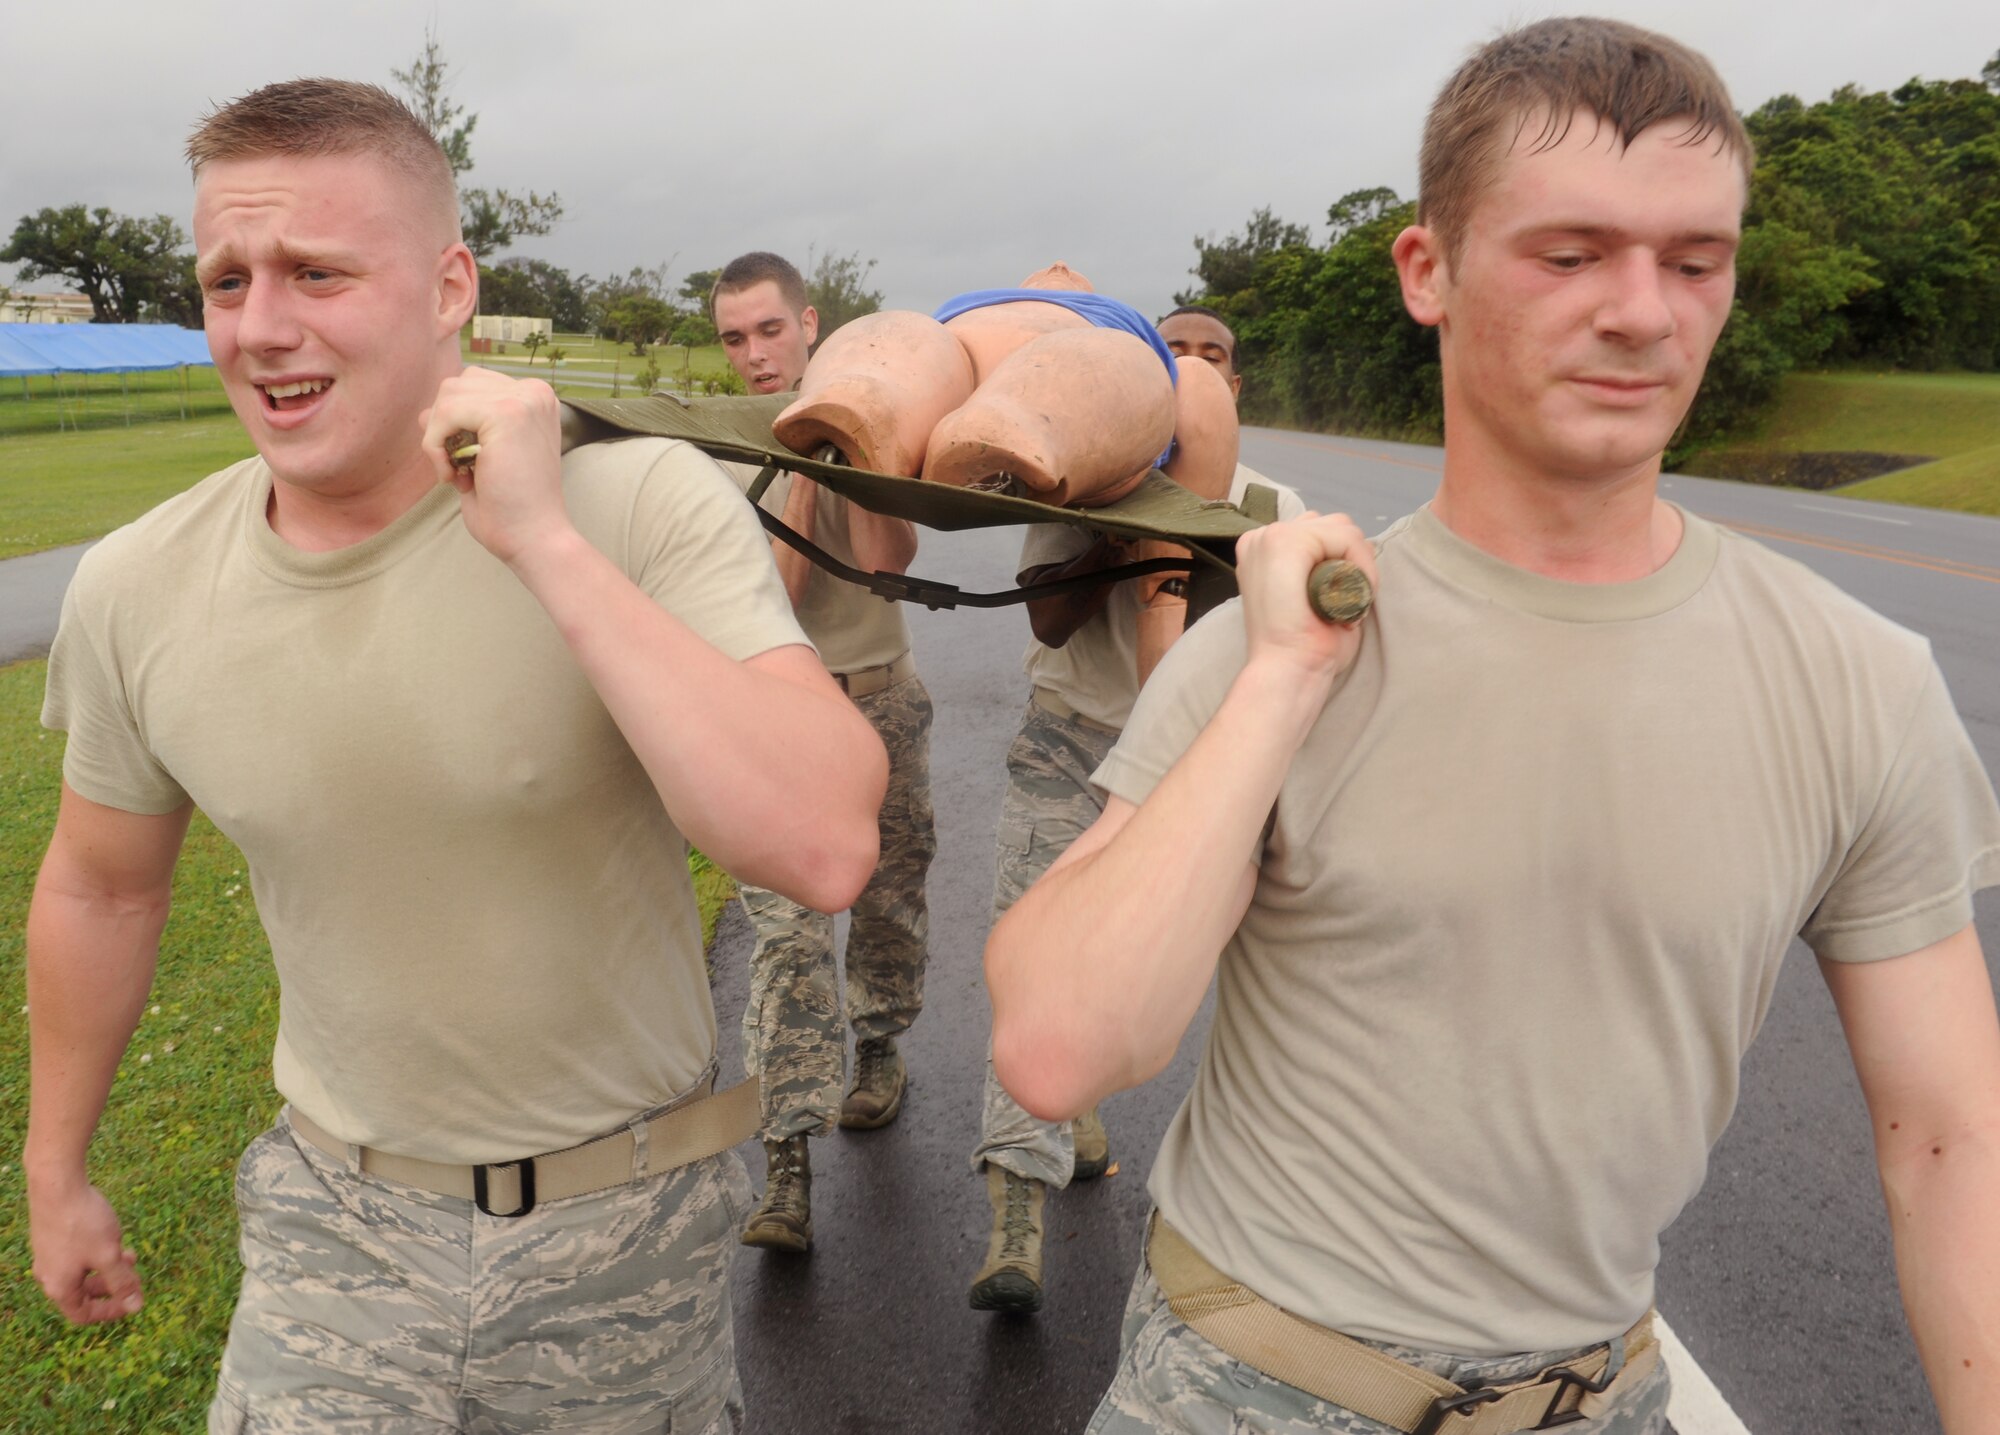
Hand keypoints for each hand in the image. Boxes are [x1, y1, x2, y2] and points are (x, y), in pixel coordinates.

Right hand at [30, 1180, 142, 1324]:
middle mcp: (49, 1275)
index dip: (109, 1312)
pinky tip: (112, 1236)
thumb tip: (136, 1307)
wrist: (57, 1185)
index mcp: (59, 1287)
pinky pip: (76, 1256)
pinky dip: (97, 1253)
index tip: (132, 1300)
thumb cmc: (83, 1223)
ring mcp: (47, 1255)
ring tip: (129, 1254)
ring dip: (107, 1268)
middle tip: (134, 1274)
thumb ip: (122, 1282)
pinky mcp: (51, 1237)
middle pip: (82, 1294)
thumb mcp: (109, 1256)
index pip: (82, 1314)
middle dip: (112, 1286)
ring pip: (82, 1272)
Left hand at [420, 366, 570, 567]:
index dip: (455, 425)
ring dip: (438, 436)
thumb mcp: (483, 457)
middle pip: (457, 385)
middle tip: (459, 470)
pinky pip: (445, 412)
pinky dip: (435, 445)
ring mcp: (523, 399)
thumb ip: (461, 428)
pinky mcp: (507, 412)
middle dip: (444, 428)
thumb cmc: (510, 507)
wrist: (535, 538)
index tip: (468, 466)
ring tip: (457, 472)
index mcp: (534, 400)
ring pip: (448, 394)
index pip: (472, 387)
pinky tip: (453, 475)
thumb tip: (426, 412)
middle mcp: (534, 392)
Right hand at [1233, 511, 1376, 686]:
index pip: (1318, 532)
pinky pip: (1345, 537)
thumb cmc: (1299, 647)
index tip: (1340, 603)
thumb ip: (1315, 571)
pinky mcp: (1286, 542)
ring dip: (1357, 563)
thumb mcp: (1306, 598)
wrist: (1286, 670)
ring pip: (1341, 528)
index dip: (1342, 562)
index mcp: (1261, 551)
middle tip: (1346, 603)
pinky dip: (1361, 565)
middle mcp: (1260, 537)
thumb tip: (1342, 561)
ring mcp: (1270, 536)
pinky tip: (1352, 598)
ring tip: (1347, 601)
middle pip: (1332, 524)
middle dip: (1351, 559)